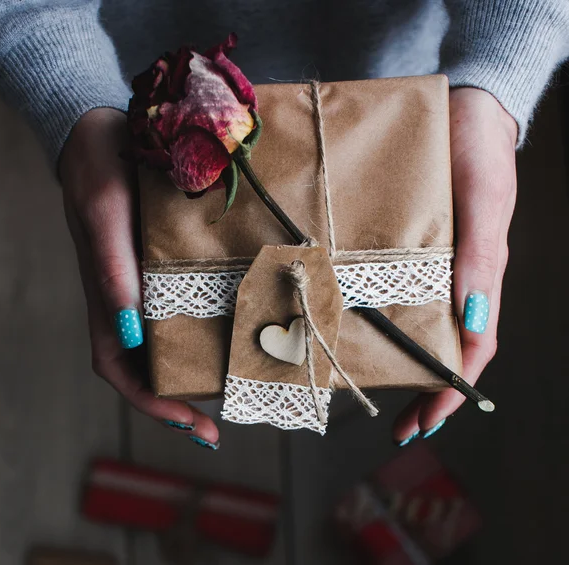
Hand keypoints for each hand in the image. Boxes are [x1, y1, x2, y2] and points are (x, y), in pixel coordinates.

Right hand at [60, 108, 219, 447]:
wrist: (102, 134)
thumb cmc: (98, 172)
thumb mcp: (104, 217)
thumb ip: (112, 271)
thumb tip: (128, 330)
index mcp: (105, 298)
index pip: (119, 368)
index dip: (151, 403)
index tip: (191, 424)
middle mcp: (125, 300)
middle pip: (146, 366)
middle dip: (179, 399)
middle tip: (221, 421)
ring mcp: (144, 285)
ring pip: (165, 342)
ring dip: (193, 369)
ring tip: (234, 384)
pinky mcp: (160, 264)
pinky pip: (180, 307)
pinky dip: (201, 328)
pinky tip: (231, 328)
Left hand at [393, 88, 517, 442]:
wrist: (462, 108)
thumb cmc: (479, 151)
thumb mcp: (484, 201)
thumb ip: (480, 257)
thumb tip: (472, 320)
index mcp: (480, 277)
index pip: (471, 351)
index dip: (451, 393)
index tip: (425, 424)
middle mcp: (454, 277)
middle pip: (442, 348)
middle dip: (423, 391)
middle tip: (397, 426)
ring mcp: (431, 263)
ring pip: (419, 324)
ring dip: (402, 361)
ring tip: (375, 388)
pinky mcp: (409, 244)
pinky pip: (396, 288)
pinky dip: (384, 317)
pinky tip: (360, 327)